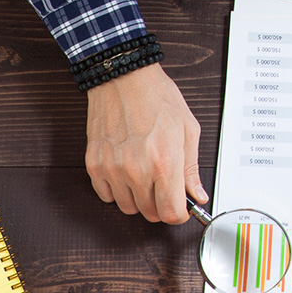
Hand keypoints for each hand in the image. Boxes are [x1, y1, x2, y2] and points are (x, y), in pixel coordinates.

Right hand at [84, 63, 203, 223]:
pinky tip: (125, 173)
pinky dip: (117, 191)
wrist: (123, 78)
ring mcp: (113, 169)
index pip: (170, 213)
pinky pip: (107, 196)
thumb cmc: (156, 97)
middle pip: (150, 213)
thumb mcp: (187, 130)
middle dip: (160, 204)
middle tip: (163, 186)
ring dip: (138, 199)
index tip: (179, 208)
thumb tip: (196, 194)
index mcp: (164, 162)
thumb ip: (191, 168)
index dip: (178, 214)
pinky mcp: (96, 165)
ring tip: (144, 177)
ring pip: (128, 208)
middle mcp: (136, 170)